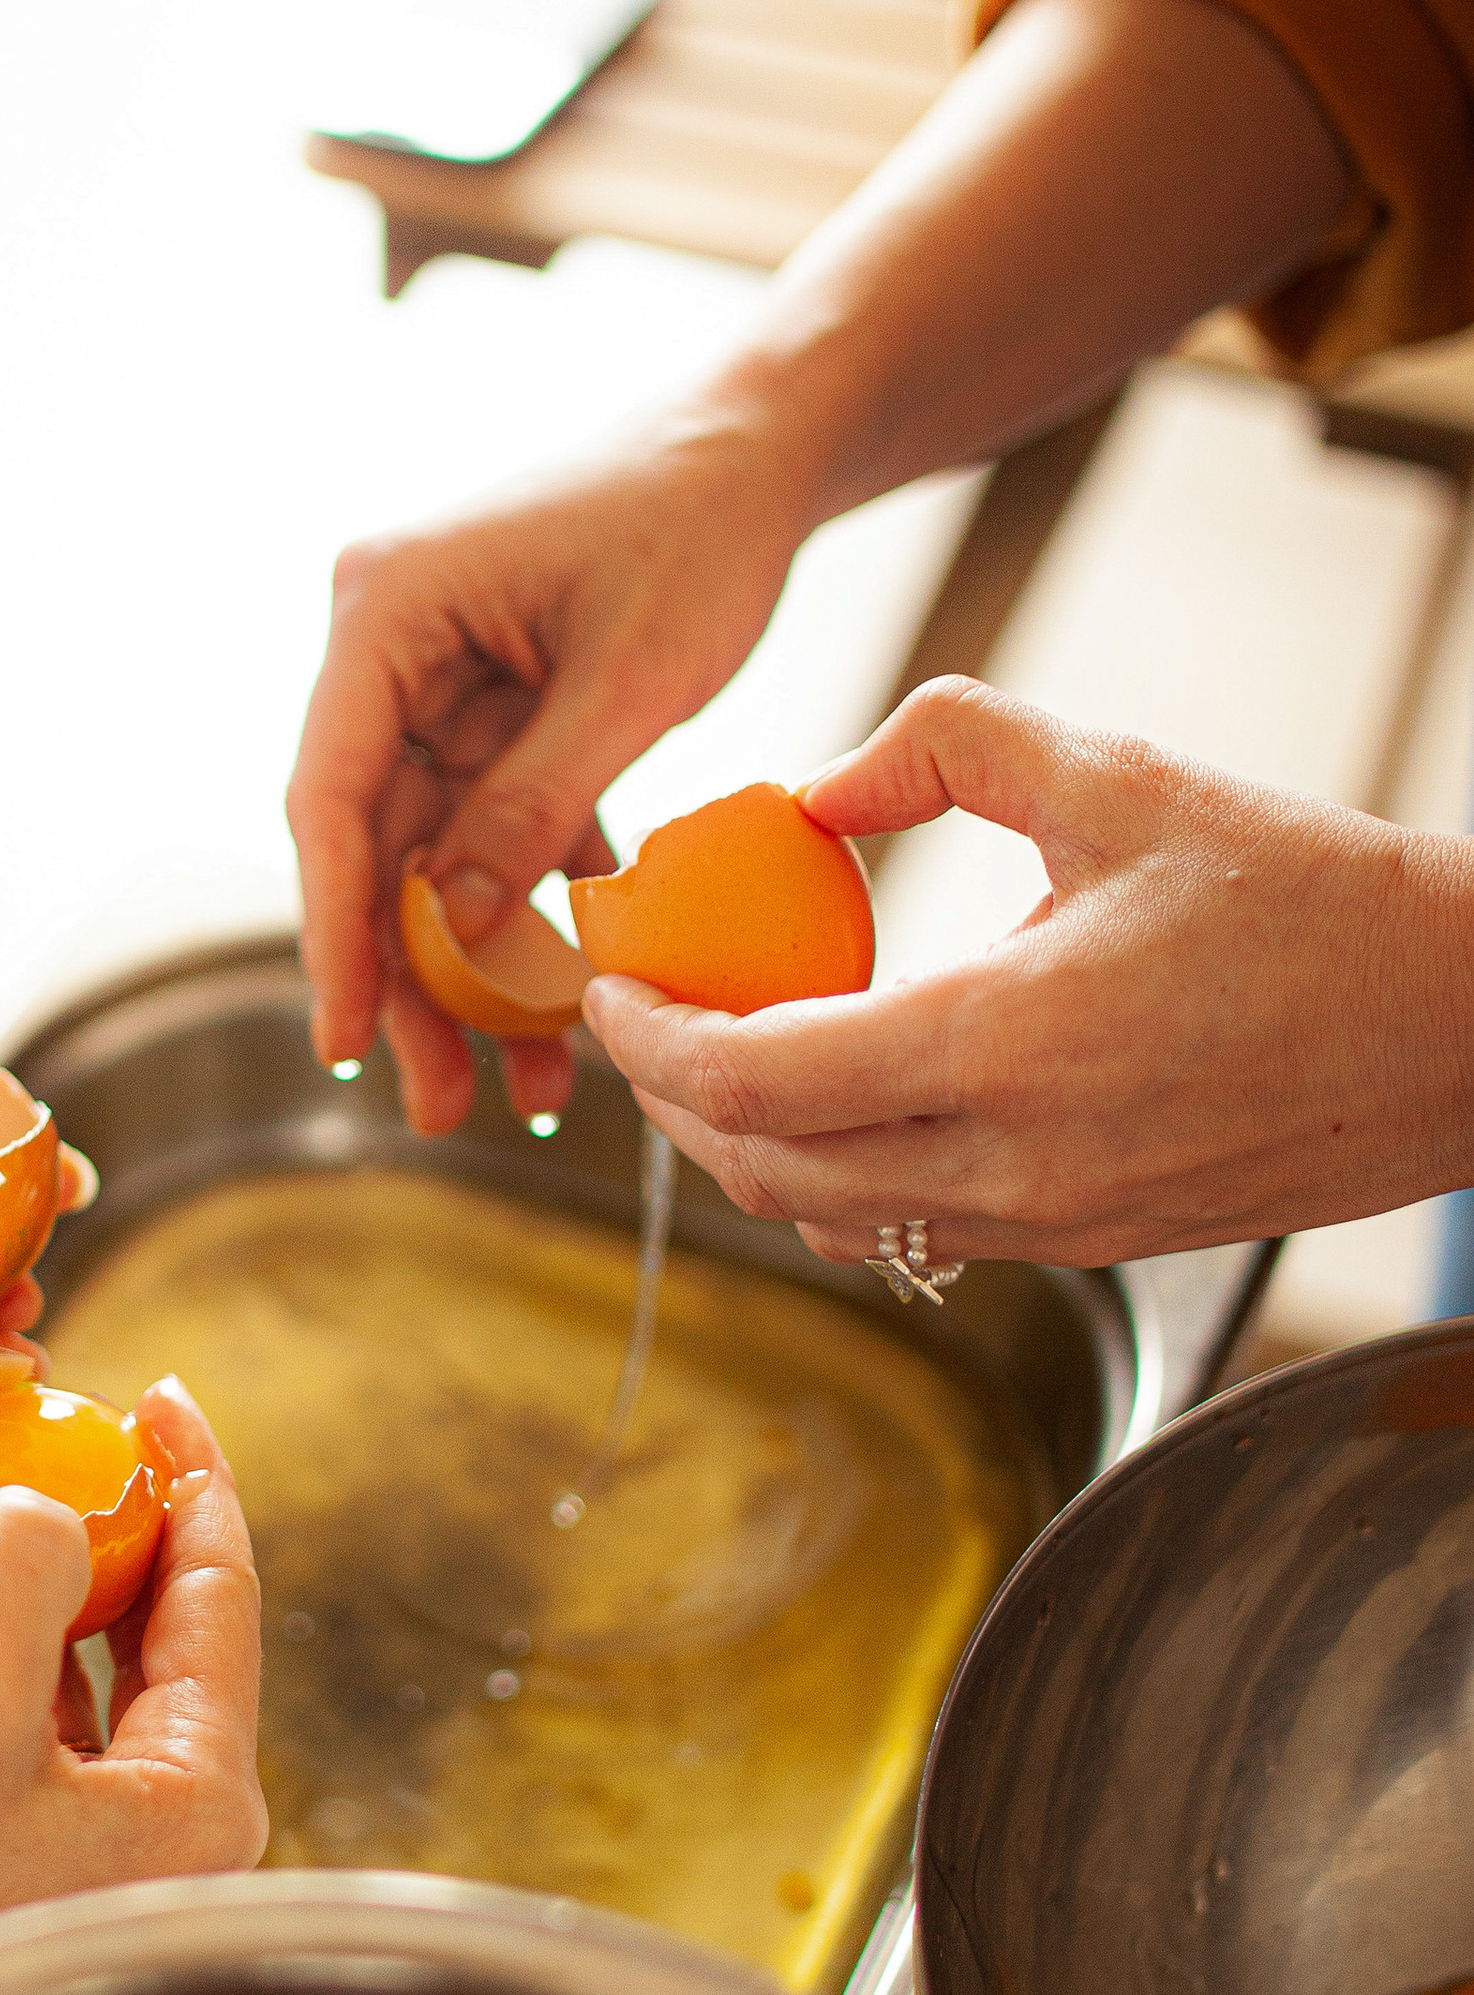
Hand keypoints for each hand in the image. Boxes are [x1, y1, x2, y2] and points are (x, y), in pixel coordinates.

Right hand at [0, 1376, 265, 1992]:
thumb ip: (19, 1560)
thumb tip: (37, 1509)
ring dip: (21, 1579)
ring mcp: (81, 1859)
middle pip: (155, 1635)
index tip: (155, 1395)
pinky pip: (6, 1726)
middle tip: (64, 1434)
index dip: (191, 1476)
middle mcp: (161, 1837)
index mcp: (198, 1802)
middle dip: (101, 1525)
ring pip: (70, 1677)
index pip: (221, 1597)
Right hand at [287, 401, 814, 1136]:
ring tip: (520, 1084)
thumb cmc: (700, 528)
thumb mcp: (627, 683)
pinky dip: (532, 917)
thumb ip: (534, 803)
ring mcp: (438, 682)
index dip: (334, 933)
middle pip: (374, 847)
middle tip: (439, 1104)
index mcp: (385, 611)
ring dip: (476, 973)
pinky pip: (495, 834)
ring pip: (435, 861)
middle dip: (411, 985)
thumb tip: (464, 934)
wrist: (763, 447)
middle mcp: (387, 647)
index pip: (329, 796)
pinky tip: (565, 1007)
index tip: (346, 1045)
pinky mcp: (494, 709)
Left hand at [582, 679, 1473, 1266]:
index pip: (755, 1077)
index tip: (608, 984)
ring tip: (711, 1060)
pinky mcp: (1086, 1246)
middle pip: (764, 1170)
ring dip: (743, 1150)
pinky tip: (830, 1102)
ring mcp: (1051, 1223)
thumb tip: (809, 792)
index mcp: (1006, 1045)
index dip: (650, 1041)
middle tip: (638, 1021)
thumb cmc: (1311, 893)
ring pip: (829, 1219)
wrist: (1466, 1027)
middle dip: (669, 1101)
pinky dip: (834, 1177)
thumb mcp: (1122, 775)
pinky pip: (910, 1234)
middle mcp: (1014, 1162)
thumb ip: (944, 748)